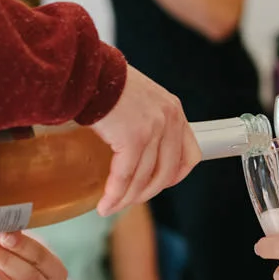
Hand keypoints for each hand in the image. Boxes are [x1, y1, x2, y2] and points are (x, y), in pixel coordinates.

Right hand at [90, 66, 199, 215]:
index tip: (159, 185)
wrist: (87, 71)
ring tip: (110, 207)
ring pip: (144, 178)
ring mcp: (153, 129)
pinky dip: (114, 194)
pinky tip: (104, 204)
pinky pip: (125, 176)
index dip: (176, 175)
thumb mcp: (139, 98)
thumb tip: (135, 148)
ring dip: (126, 199)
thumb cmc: (105, 82)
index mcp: (173, 110)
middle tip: (128, 202)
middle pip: (166, 172)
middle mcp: (169, 120)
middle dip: (146, 193)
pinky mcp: (133, 138)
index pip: (190, 153)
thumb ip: (146, 120)